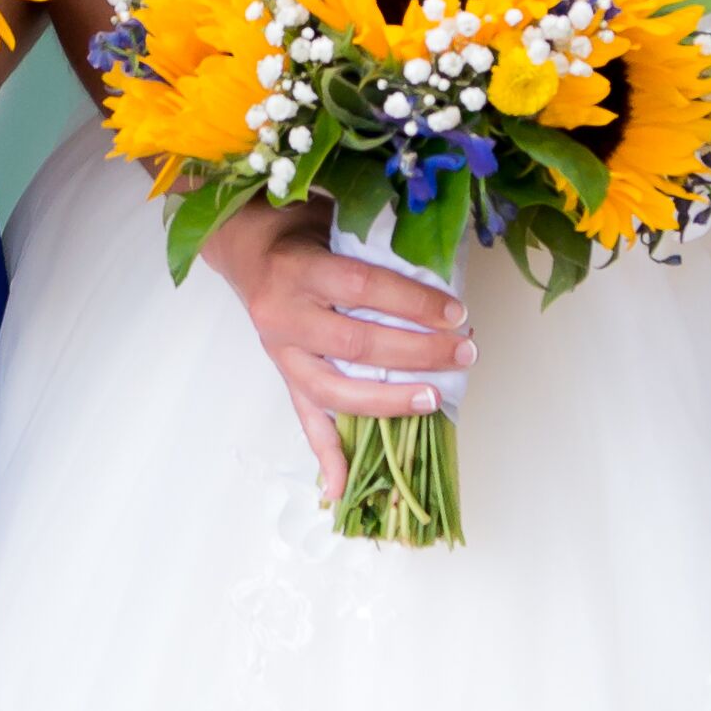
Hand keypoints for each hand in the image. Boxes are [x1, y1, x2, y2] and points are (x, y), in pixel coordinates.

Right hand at [205, 202, 471, 502]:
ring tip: (433, 400)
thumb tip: (444, 258)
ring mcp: (281, 351)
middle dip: (417, 352)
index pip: (364, 286)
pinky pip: (305, 419)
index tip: (456, 312)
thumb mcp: (336, 220)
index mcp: (301, 268)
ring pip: (334, 389)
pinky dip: (325, 456)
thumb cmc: (303, 228)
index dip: (412, 302)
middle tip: (465, 351)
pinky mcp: (283, 375)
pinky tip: (340, 489)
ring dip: (387, 402)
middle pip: (356, 343)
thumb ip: (379, 243)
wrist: (246, 245)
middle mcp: (285, 313)